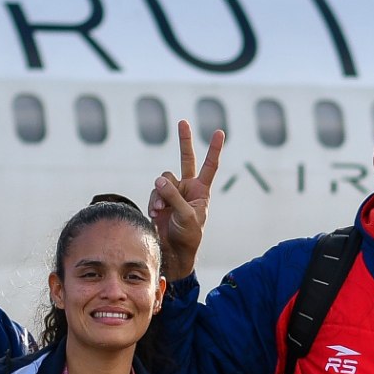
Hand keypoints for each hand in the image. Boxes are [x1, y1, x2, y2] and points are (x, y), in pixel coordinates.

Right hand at [149, 121, 225, 281]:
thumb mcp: (186, 216)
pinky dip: (153, 201)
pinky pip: (154, 191)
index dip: (214, 149)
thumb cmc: (189, 236)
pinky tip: (156, 213)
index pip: (210, 166)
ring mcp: (173, 193)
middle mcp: (188, 188)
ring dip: (160, 194)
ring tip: (161, 210)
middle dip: (184, 141)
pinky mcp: (160, 200)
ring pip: (163, 180)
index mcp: (202, 191)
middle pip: (186, 159)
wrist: (174, 251)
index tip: (219, 132)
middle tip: (183, 122)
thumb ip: (174, 196)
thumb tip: (159, 179)